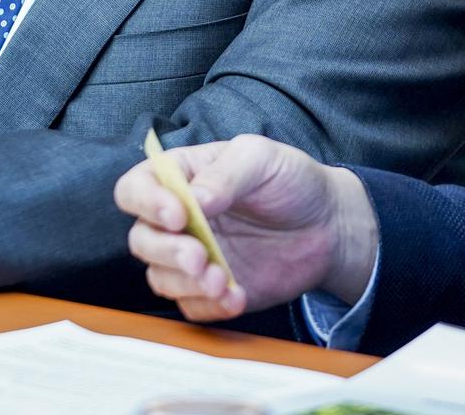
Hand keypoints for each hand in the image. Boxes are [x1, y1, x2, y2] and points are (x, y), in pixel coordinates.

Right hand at [114, 134, 376, 321]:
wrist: (328, 225)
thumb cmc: (290, 180)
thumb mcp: (262, 158)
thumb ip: (226, 174)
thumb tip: (194, 200)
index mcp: (182, 177)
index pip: (135, 188)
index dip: (146, 203)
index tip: (178, 215)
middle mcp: (178, 219)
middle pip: (141, 239)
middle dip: (167, 252)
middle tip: (200, 257)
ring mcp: (192, 257)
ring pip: (160, 278)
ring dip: (187, 284)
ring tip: (225, 280)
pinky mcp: (209, 291)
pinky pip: (191, 307)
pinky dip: (210, 307)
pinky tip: (238, 297)